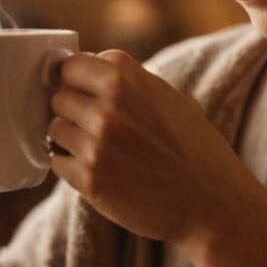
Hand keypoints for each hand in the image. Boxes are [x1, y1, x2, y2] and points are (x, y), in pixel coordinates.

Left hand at [46, 50, 244, 247]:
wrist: (211, 201)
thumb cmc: (194, 146)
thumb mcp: (167, 95)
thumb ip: (126, 80)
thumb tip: (83, 72)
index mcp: (126, 80)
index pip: (71, 65)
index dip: (76, 78)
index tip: (83, 89)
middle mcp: (107, 109)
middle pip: (59, 96)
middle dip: (74, 108)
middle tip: (96, 123)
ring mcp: (95, 145)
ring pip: (54, 128)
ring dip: (71, 137)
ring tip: (100, 146)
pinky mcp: (89, 180)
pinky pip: (57, 161)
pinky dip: (71, 164)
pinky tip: (98, 167)